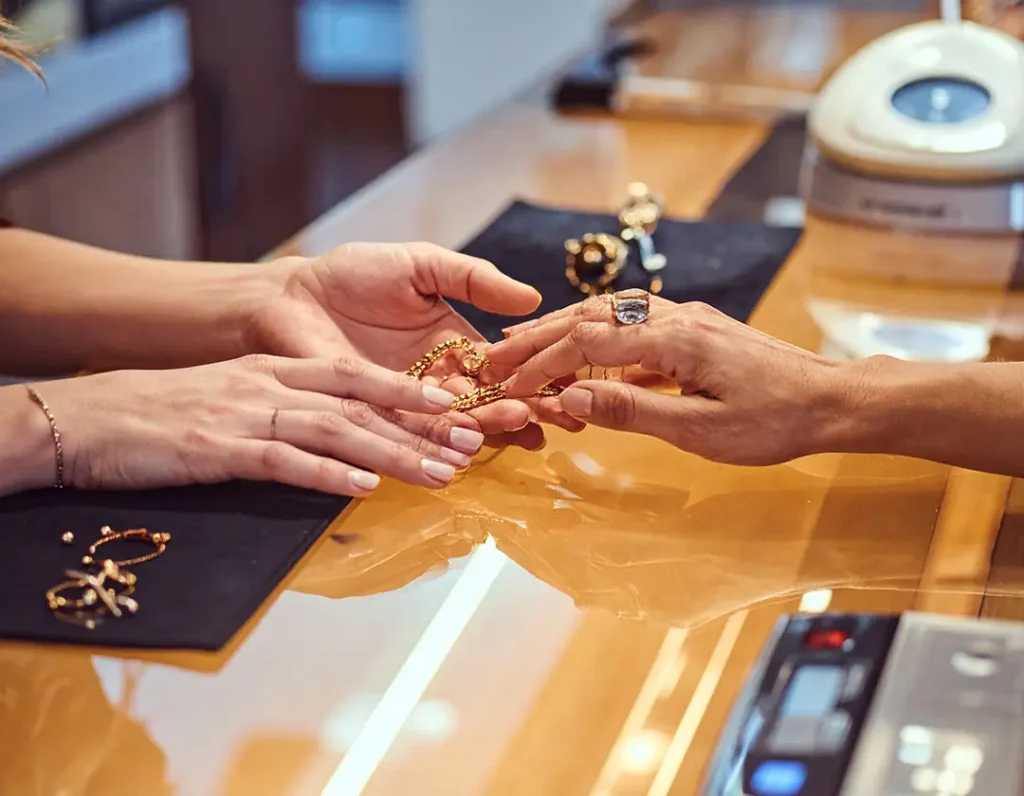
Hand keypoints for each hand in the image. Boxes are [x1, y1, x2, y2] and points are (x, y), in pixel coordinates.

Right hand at [27, 356, 489, 495]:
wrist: (86, 417)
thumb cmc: (159, 413)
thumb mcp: (229, 396)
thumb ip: (280, 410)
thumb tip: (331, 437)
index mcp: (272, 369)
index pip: (354, 376)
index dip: (407, 390)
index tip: (452, 407)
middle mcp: (268, 385)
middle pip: (358, 404)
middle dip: (418, 427)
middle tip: (468, 445)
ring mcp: (244, 415)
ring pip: (334, 432)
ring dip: (391, 454)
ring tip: (437, 473)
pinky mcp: (217, 449)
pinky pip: (283, 461)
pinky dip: (328, 476)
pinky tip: (364, 489)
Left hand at [250, 243, 584, 448]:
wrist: (291, 298)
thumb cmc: (354, 275)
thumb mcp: (422, 265)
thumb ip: (472, 279)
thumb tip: (532, 295)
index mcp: (454, 343)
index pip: (502, 366)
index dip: (532, 377)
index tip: (564, 385)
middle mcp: (436, 380)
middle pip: (485, 402)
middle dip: (518, 410)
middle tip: (547, 418)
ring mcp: (406, 403)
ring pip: (454, 423)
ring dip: (487, 429)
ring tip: (516, 429)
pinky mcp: (374, 418)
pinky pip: (411, 435)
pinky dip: (439, 444)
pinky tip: (465, 449)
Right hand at [488, 297, 854, 464]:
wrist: (832, 400)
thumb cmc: (773, 423)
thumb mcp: (700, 429)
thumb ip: (632, 410)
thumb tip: (571, 396)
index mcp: (674, 339)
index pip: (588, 345)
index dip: (542, 364)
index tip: (508, 384)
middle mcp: (676, 317)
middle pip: (592, 317)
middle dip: (540, 335)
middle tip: (497, 352)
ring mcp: (687, 318)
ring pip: (611, 313)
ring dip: (565, 328)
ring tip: (528, 343)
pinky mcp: (696, 328)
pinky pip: (635, 322)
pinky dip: (598, 334)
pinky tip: (587, 354)